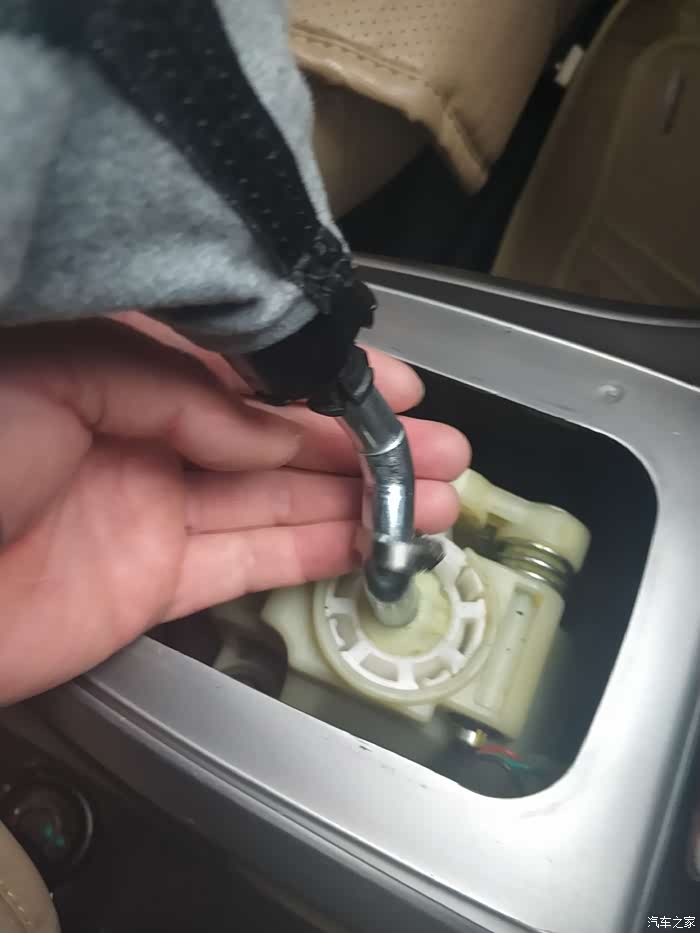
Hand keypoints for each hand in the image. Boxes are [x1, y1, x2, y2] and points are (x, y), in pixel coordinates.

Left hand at [0, 315, 469, 702]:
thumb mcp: (63, 380)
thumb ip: (182, 395)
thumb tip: (271, 429)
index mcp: (120, 369)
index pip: (248, 367)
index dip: (323, 378)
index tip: (394, 386)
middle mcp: (145, 435)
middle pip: (276, 438)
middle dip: (363, 442)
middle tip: (441, 449)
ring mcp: (155, 510)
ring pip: (279, 499)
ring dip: (360, 498)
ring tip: (439, 497)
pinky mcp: (157, 584)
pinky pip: (251, 561)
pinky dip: (315, 551)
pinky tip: (374, 540)